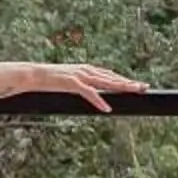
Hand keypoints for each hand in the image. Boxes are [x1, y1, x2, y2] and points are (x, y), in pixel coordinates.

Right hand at [11, 62, 148, 113]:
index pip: (110, 74)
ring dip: (120, 87)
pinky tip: (107, 108)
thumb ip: (80, 84)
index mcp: (86, 69)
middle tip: (144, 87)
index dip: (124, 79)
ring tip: (133, 92)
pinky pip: (89, 93)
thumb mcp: (68, 80)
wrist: (33, 74)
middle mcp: (86, 70)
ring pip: (105, 82)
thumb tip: (89, 91)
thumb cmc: (49, 79)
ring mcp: (80, 76)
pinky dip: (98, 101)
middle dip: (129, 83)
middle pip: (112, 77)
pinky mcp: (72, 83)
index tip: (136, 84)